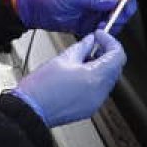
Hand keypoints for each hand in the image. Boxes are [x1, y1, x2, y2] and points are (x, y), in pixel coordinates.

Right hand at [10, 31, 126, 126]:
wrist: (29, 111)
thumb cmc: (41, 88)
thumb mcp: (62, 59)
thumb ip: (82, 47)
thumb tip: (90, 41)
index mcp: (95, 77)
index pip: (117, 55)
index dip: (110, 41)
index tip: (100, 36)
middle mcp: (99, 92)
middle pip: (115, 67)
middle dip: (106, 53)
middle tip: (92, 44)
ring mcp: (95, 102)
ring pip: (107, 79)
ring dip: (100, 66)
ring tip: (82, 59)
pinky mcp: (88, 109)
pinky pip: (98, 90)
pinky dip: (94, 79)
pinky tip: (79, 73)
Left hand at [15, 0, 137, 34]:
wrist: (35, 8)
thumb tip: (114, 0)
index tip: (126, 6)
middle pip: (119, 7)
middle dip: (120, 14)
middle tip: (112, 19)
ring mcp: (92, 13)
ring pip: (112, 21)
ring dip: (110, 25)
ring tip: (101, 26)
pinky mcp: (86, 25)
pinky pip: (101, 31)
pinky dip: (101, 34)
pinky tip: (95, 32)